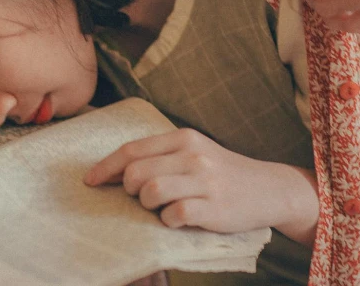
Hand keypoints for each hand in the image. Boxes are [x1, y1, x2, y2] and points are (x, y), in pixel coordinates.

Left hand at [83, 129, 317, 243]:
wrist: (269, 189)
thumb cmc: (221, 173)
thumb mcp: (193, 153)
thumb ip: (160, 157)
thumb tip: (117, 171)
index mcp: (183, 138)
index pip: (132, 150)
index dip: (106, 167)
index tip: (90, 180)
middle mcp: (193, 155)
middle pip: (136, 172)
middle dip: (129, 189)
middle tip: (140, 197)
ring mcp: (204, 181)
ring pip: (151, 192)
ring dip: (148, 205)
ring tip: (162, 207)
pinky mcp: (213, 206)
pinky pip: (174, 214)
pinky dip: (169, 220)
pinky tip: (179, 218)